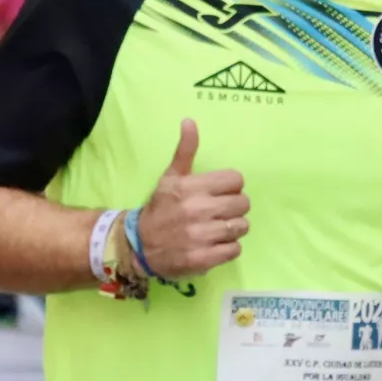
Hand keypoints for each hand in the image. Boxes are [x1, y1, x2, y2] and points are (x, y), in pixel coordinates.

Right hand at [134, 119, 248, 278]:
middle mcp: (199, 210)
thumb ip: (185, 151)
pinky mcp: (204, 258)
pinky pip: (235, 250)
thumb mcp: (170, 177)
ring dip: (233, 228)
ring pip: (242, 227)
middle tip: (220, 212)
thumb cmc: (160, 209)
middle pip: (243, 203)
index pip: (236, 180)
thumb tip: (189, 122)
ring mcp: (202, 236)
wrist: (138, 245)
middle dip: (234, 207)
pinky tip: (215, 244)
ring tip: (218, 229)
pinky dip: (228, 248)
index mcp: (193, 187)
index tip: (220, 193)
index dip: (231, 186)